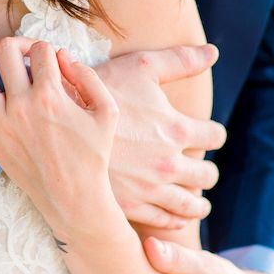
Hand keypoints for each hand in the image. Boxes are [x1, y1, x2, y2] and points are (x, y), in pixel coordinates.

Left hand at [0, 32, 119, 232]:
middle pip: (7, 51)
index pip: (41, 50)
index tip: (55, 63)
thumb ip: (88, 76)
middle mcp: (20, 106)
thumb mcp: (108, 111)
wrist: (74, 199)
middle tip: (28, 52)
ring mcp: (0, 123)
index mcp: (50, 96)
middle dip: (18, 43)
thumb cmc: (93, 155)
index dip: (49, 49)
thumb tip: (62, 55)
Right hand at [95, 45, 225, 227]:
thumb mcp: (140, 67)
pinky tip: (175, 215)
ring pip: (191, 205)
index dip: (213, 134)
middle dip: (207, 171)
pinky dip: (176, 220)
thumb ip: (180, 60)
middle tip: (202, 170)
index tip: (207, 135)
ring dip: (198, 203)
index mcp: (176, 128)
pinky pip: (166, 222)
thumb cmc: (100, 90)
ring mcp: (150, 189)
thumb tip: (212, 52)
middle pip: (207, 175)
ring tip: (198, 202)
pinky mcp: (131, 207)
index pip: (215, 137)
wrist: (58, 124)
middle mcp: (168, 162)